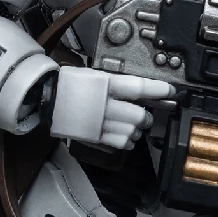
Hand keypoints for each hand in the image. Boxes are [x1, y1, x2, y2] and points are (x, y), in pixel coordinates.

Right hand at [50, 67, 174, 149]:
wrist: (46, 100)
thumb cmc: (69, 84)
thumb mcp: (94, 74)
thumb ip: (117, 82)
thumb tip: (140, 89)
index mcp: (106, 84)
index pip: (139, 88)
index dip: (158, 90)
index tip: (171, 91)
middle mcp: (105, 104)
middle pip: (139, 115)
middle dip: (146, 116)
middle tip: (145, 114)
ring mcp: (100, 123)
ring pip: (132, 131)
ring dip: (137, 129)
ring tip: (131, 124)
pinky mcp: (95, 137)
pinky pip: (121, 143)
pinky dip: (127, 140)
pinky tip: (124, 135)